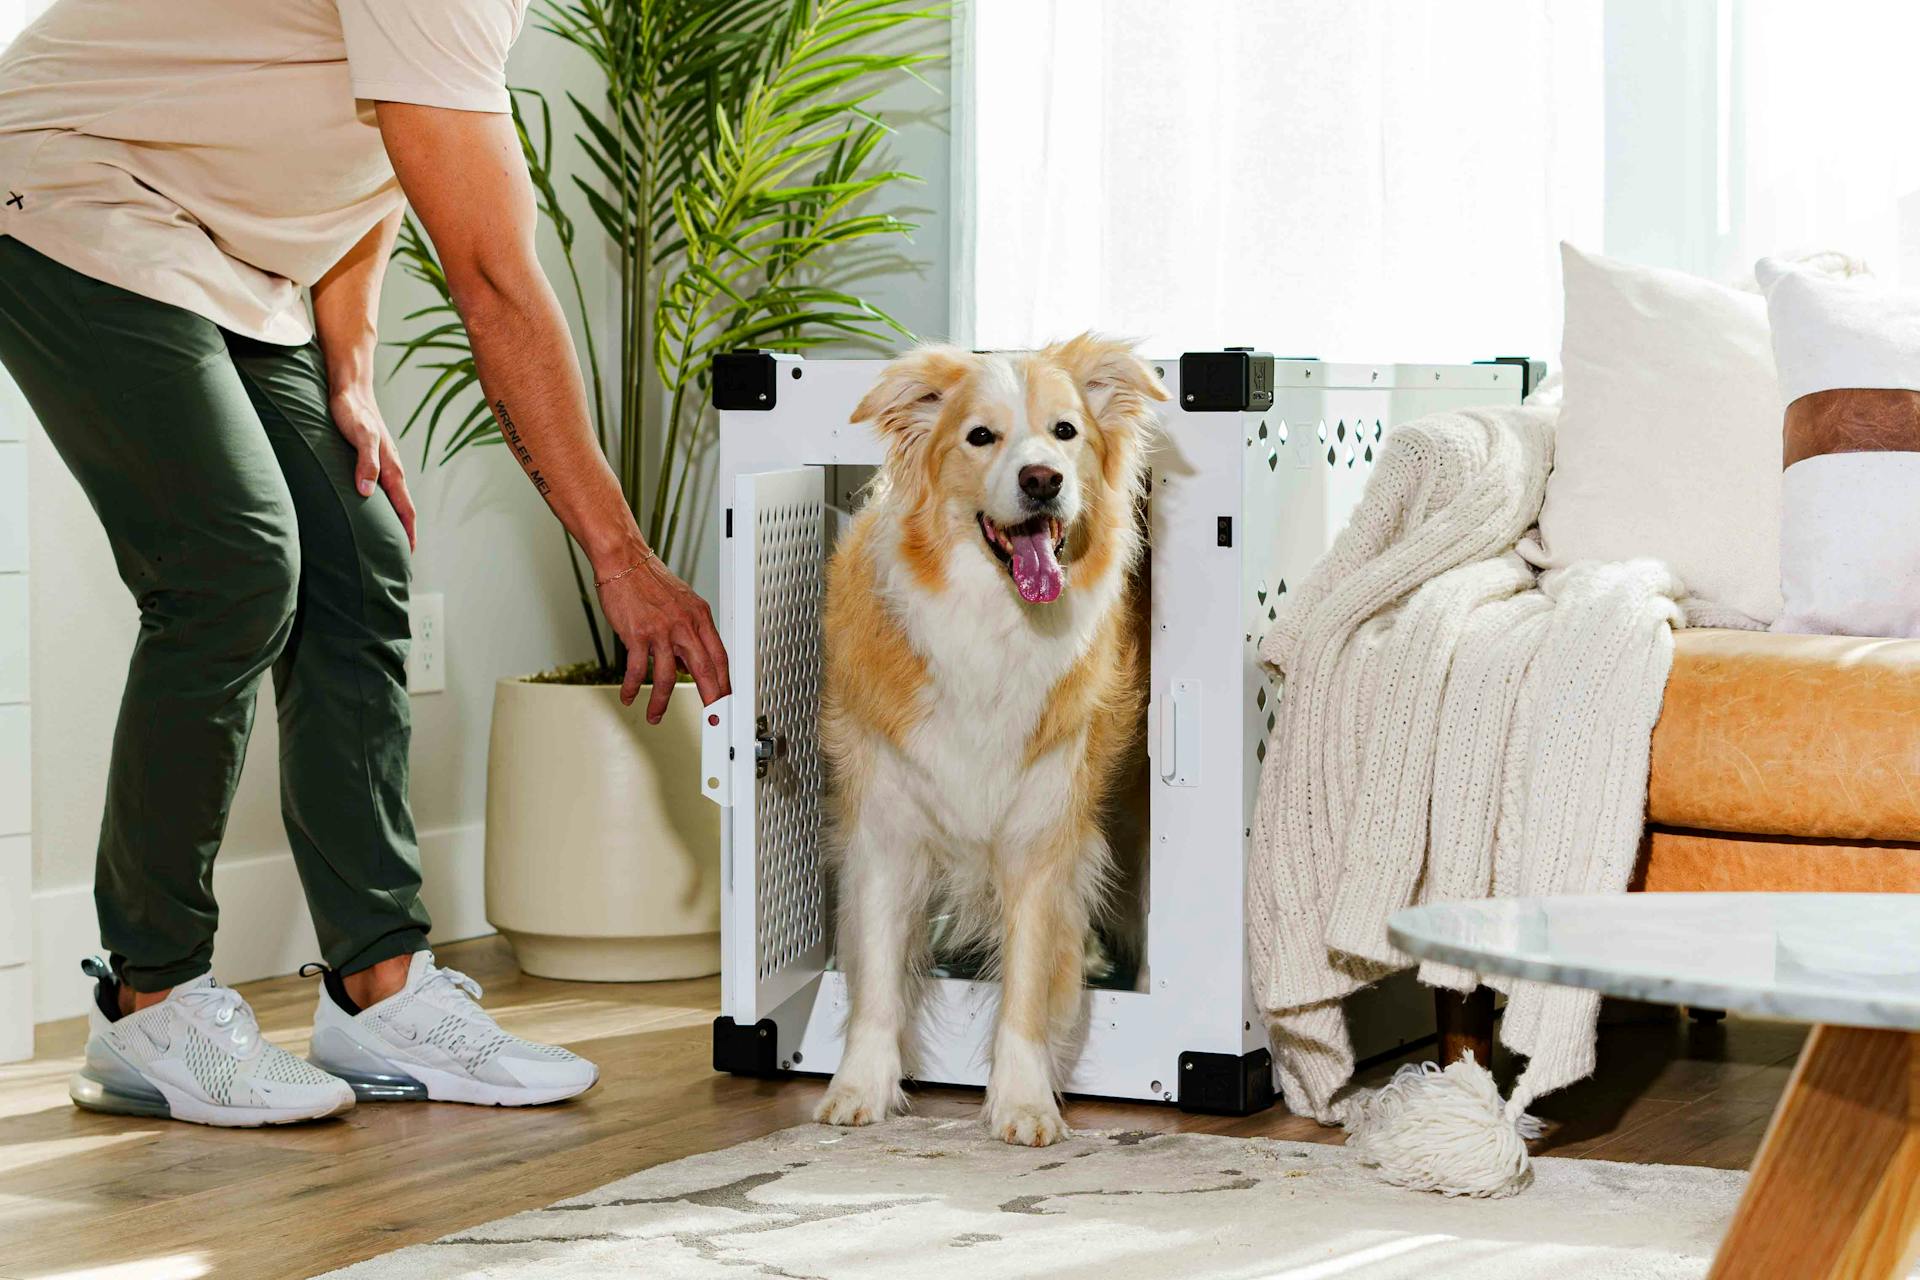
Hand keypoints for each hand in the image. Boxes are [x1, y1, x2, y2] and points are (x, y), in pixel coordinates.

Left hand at [329, 380, 416, 549]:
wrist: (349, 387)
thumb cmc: (352, 410)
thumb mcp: (361, 435)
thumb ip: (366, 462)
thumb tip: (368, 493)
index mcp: (392, 468)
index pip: (405, 508)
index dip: (408, 531)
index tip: (408, 553)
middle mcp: (390, 469)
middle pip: (403, 507)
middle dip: (404, 532)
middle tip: (400, 555)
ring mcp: (382, 464)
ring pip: (393, 498)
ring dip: (394, 519)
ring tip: (388, 539)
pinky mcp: (370, 459)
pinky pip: (381, 488)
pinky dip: (382, 504)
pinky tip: (371, 508)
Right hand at [594, 546, 730, 720]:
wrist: (624, 561)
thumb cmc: (650, 581)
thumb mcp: (682, 603)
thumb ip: (689, 633)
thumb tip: (688, 664)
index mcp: (699, 616)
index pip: (720, 656)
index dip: (725, 682)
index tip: (726, 701)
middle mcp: (685, 624)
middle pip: (705, 669)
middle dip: (711, 697)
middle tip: (712, 717)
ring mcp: (662, 630)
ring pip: (669, 676)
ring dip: (661, 702)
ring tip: (656, 715)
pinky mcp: (638, 634)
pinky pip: (638, 670)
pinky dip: (633, 687)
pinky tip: (629, 696)